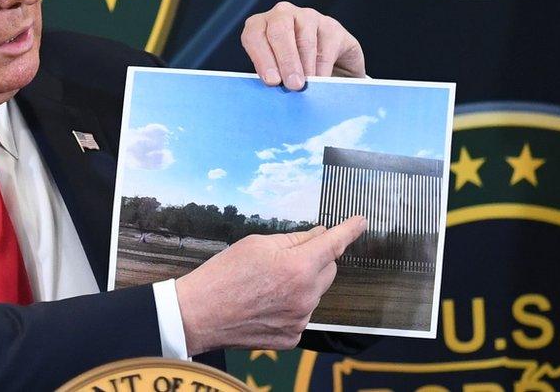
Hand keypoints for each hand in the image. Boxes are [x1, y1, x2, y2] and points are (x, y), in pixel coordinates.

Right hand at [175, 215, 366, 354]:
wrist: (198, 314)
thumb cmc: (222, 275)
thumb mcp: (255, 244)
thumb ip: (292, 239)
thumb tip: (317, 236)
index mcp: (297, 267)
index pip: (334, 244)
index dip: (349, 230)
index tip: (361, 222)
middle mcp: (305, 296)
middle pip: (329, 269)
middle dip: (316, 259)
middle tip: (286, 257)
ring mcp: (300, 319)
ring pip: (315, 292)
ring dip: (301, 284)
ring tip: (266, 285)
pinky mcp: (292, 336)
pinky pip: (302, 313)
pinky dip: (291, 305)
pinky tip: (266, 303)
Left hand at [240, 2, 365, 89]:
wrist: (326, 65)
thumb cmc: (290, 69)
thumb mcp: (275, 70)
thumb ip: (271, 76)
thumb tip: (273, 88)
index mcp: (260, 25)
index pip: (253, 35)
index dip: (261, 58)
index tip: (272, 81)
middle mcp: (282, 15)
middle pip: (279, 32)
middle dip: (286, 60)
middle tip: (293, 85)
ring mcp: (308, 17)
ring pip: (305, 41)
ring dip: (305, 66)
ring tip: (307, 86)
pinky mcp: (331, 26)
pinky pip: (326, 49)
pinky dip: (323, 69)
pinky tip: (321, 81)